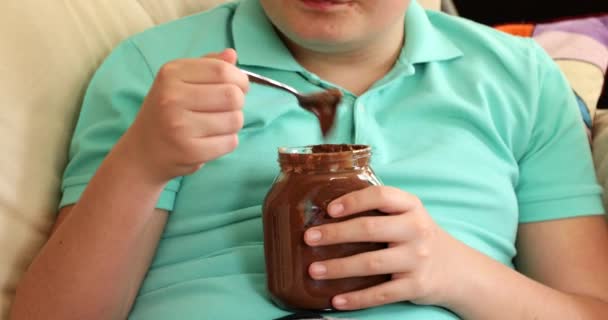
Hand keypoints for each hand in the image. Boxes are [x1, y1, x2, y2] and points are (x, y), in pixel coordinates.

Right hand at [122, 48, 248, 182]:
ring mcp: (180, 126)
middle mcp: (172, 98)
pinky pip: (230, 142)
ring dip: (233, 123)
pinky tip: (211, 140)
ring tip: (217, 124)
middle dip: (238, 102)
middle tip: (227, 108)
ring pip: (235, 120)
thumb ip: (207, 65)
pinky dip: (228, 141)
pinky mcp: (190, 151)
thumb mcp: (179, 81)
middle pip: (232, 95)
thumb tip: (231, 54)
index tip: (239, 87)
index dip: (240, 79)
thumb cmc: (166, 112)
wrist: (143, 152)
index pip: (222, 70)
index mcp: (171, 74)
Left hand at [304, 186, 469, 309]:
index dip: (353, 201)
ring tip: (314, 270)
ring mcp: (417, 259)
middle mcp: (416, 230)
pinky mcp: (416, 286)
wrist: (457, 270)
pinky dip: (356, 299)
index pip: (381, 196)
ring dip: (338, 268)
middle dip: (335, 234)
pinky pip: (381, 294)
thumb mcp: (408, 215)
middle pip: (370, 229)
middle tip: (309, 238)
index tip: (329, 209)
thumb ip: (380, 209)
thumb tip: (329, 211)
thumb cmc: (418, 237)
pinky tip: (335, 300)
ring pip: (371, 263)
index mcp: (411, 207)